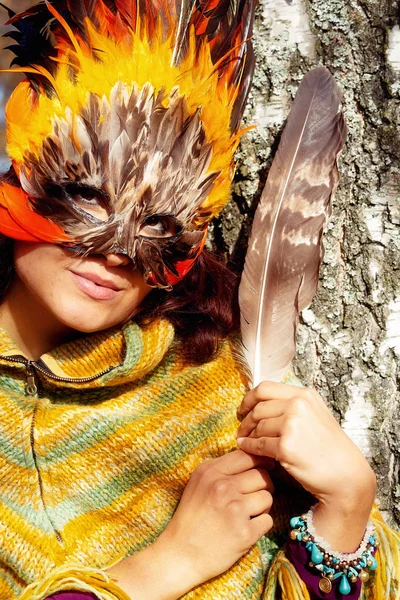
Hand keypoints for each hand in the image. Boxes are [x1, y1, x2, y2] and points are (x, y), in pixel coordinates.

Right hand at [108, 450, 273, 599]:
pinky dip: (260, 525)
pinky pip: (268, 520)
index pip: (247, 456)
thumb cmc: (190, 519)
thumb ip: (220, 470)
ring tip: (247, 514)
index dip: (261, 461)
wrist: (180, 555)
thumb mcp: (197, 484)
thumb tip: (251, 459)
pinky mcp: (245, 532)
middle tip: (254, 496)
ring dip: (262, 506)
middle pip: (262, 475)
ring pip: (268, 497)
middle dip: (263, 485)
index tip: (265, 467)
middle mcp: (223, 487)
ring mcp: (235, 509)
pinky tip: (246, 529)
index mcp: (210, 472)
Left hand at [236, 381, 375, 551]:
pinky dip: (248, 447)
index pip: (265, 388)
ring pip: (257, 426)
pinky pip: (257, 444)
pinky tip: (245, 448)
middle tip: (242, 429)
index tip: (243, 408)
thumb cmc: (330, 448)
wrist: (346, 474)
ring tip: (244, 440)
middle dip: (246, 419)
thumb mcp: (316, 415)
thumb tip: (261, 404)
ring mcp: (292, 424)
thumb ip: (293, 406)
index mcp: (304, 395)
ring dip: (247, 434)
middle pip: (258, 407)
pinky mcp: (285, 446)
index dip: (249, 398)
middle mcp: (298, 405)